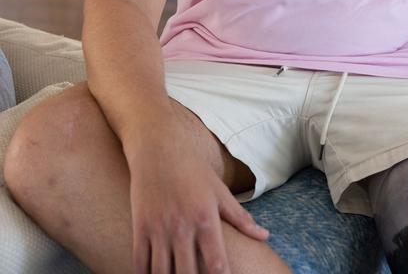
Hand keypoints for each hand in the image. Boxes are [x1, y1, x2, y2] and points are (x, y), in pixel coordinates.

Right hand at [129, 139, 267, 273]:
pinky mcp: (141, 227)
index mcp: (206, 219)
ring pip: (161, 273)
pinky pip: (140, 262)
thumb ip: (241, 218)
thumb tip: (265, 236)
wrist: (158, 147)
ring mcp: (159, 228)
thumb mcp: (220, 191)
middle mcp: (183, 227)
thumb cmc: (193, 170)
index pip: (217, 263)